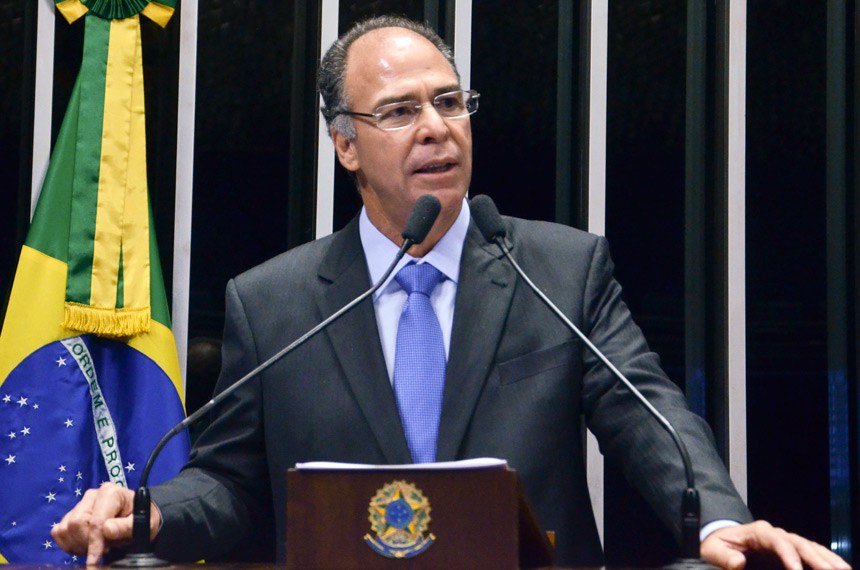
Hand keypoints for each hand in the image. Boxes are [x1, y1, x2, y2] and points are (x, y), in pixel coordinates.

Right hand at [51, 483, 161, 564]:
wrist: (138, 516)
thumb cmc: (142, 519)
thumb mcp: (142, 524)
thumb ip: (126, 527)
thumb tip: (106, 529)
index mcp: (110, 493)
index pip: (95, 521)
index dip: (94, 543)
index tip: (95, 561)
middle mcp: (92, 495)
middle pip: (76, 524)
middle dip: (88, 543)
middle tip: (106, 549)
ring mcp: (80, 504)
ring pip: (65, 529)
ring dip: (79, 545)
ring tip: (99, 547)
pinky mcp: (71, 514)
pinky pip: (59, 532)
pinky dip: (69, 544)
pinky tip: (86, 545)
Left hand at [701, 520, 850, 569]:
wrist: (721, 541)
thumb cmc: (716, 545)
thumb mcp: (713, 550)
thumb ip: (724, 557)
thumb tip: (738, 563)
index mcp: (758, 531)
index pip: (777, 540)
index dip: (788, 555)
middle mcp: (775, 534)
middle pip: (799, 543)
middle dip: (816, 558)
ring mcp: (786, 542)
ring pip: (810, 547)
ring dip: (827, 559)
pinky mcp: (791, 552)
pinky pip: (811, 554)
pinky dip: (826, 559)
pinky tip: (840, 566)